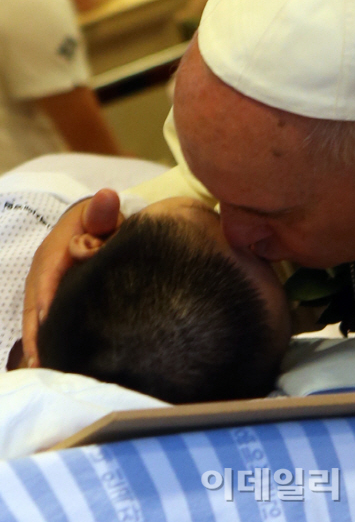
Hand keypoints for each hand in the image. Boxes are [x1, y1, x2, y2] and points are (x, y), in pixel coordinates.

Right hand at [23, 189, 121, 366]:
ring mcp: (44, 284)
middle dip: (36, 332)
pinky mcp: (50, 295)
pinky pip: (42, 318)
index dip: (47, 299)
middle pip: (35, 304)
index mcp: (54, 252)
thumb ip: (104, 212)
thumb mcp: (102, 215)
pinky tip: (47, 362)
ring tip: (41, 370)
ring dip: (37, 341)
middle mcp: (43, 270)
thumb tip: (107, 197)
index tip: (49, 322)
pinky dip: (43, 338)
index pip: (47, 277)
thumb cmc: (100, 221)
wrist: (93, 222)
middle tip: (42, 363)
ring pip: (36, 315)